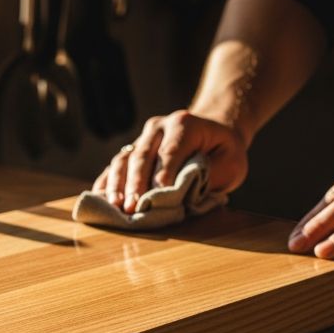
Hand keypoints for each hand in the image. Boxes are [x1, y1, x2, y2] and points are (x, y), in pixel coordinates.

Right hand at [92, 110, 248, 212]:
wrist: (212, 132)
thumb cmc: (223, 151)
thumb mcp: (232, 162)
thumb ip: (212, 174)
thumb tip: (186, 192)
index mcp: (183, 124)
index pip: (170, 151)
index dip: (163, 174)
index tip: (158, 195)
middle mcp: (157, 128)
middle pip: (141, 156)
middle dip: (135, 184)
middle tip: (133, 208)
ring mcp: (141, 139)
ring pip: (122, 160)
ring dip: (117, 185)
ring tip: (115, 207)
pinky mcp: (130, 152)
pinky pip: (113, 167)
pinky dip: (106, 184)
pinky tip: (100, 199)